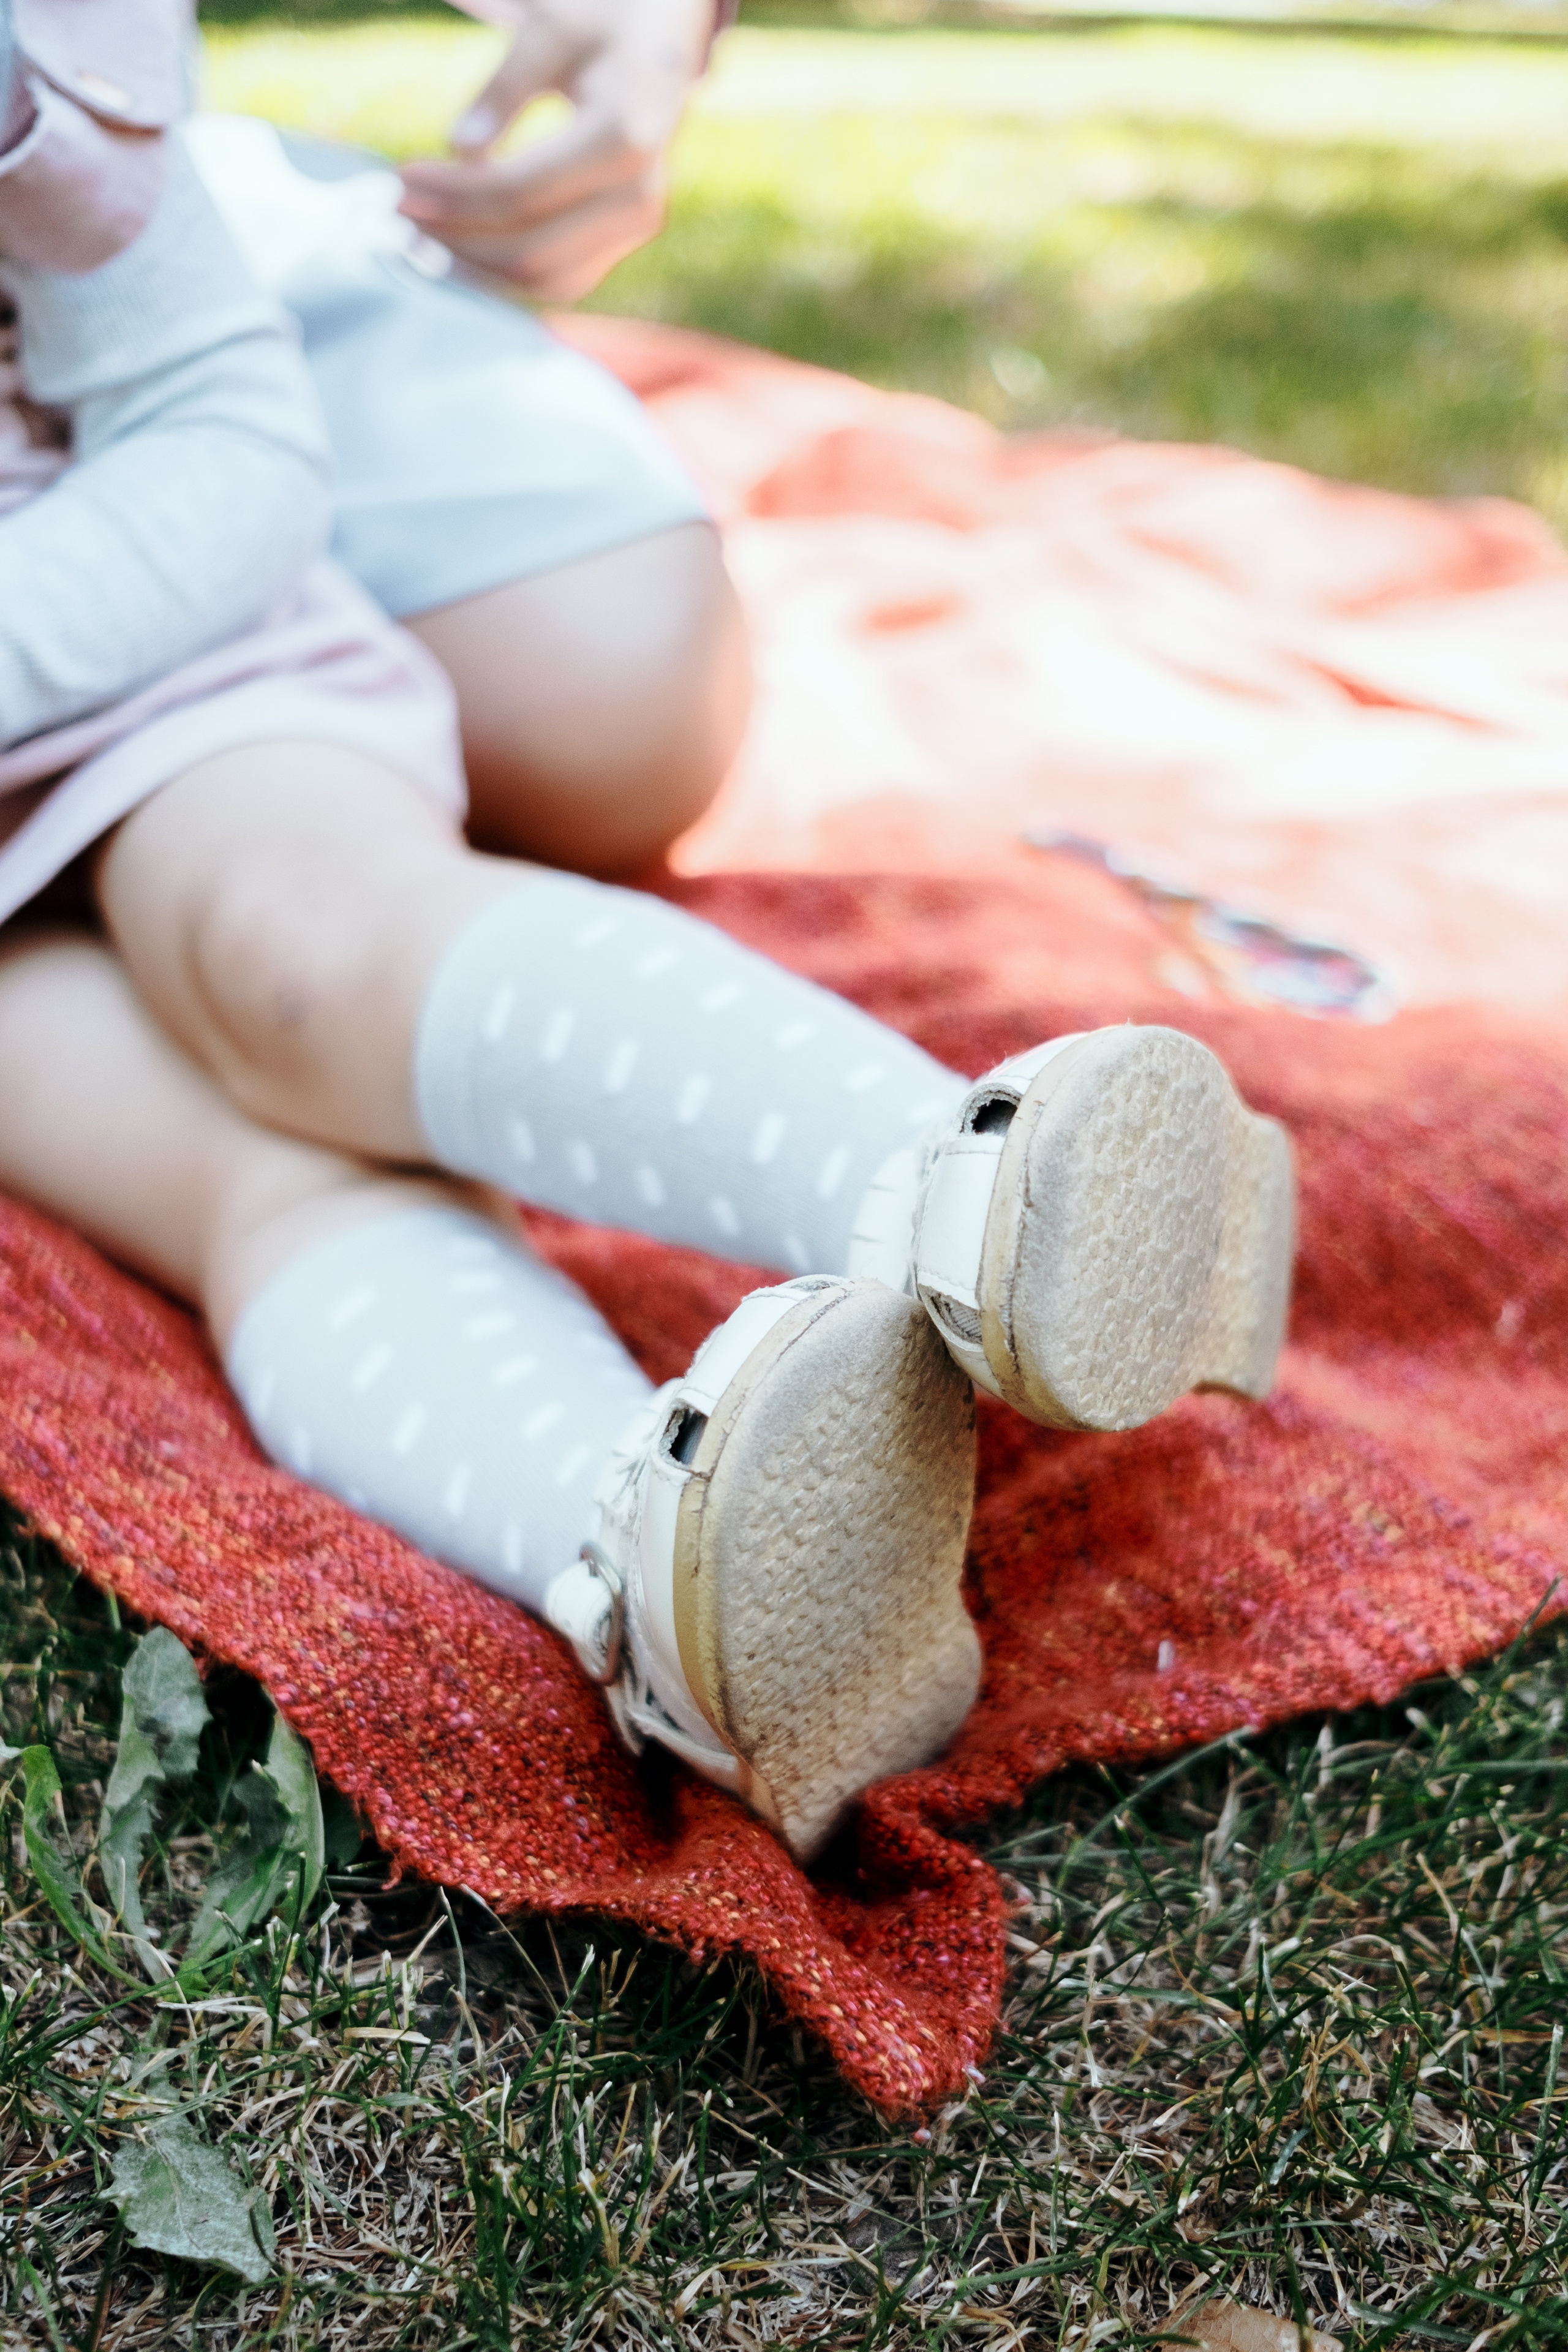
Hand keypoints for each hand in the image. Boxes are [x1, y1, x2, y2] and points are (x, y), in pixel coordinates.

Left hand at [398, 0, 714, 301]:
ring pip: (543, 279)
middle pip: (529, 251)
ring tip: (419, 236)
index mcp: (624, 138)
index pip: (520, 191)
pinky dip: (503, 274)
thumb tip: (460, 145)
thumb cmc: (599, 27)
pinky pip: (557, 281)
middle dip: (456, 239)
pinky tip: (457, 247)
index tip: (400, 180)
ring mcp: (634, 229)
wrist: (660, 48)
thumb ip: (506, 85)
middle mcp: (638, 197)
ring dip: (475, 268)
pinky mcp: (620, 245)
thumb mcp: (553, 30)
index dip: (453, 194)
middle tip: (396, 214)